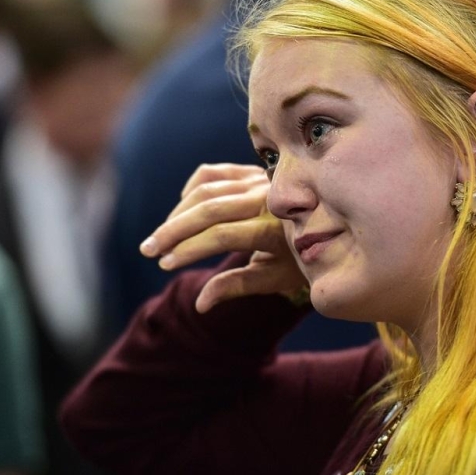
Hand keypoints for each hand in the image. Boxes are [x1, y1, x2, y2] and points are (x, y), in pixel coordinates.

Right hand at [139, 163, 306, 311]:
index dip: (190, 250)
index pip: (221, 236)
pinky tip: (181, 211)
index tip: (165, 264)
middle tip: (148, 250)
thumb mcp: (274, 278)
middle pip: (208, 210)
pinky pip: (212, 174)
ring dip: (177, 214)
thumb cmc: (299, 259)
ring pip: (206, 191)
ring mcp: (258, 180)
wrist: (327, 223)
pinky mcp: (250, 170)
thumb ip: (236, 286)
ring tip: (159, 238)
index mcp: (275, 229)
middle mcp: (266, 199)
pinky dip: (191, 191)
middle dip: (173, 231)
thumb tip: (201, 305)